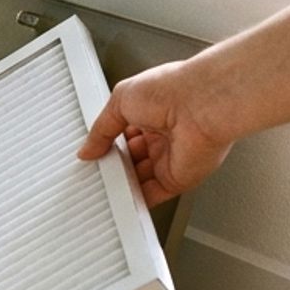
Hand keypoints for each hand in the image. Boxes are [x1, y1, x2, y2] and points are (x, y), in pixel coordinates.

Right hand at [76, 61, 233, 206]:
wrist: (201, 106)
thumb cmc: (171, 90)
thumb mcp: (119, 101)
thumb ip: (101, 129)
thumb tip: (87, 148)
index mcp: (149, 113)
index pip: (123, 134)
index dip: (107, 143)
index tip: (92, 151)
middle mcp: (162, 136)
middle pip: (130, 159)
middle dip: (112, 165)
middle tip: (94, 167)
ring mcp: (170, 159)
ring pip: (139, 178)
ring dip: (121, 183)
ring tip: (101, 182)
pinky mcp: (178, 179)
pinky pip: (152, 194)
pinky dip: (135, 200)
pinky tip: (118, 198)